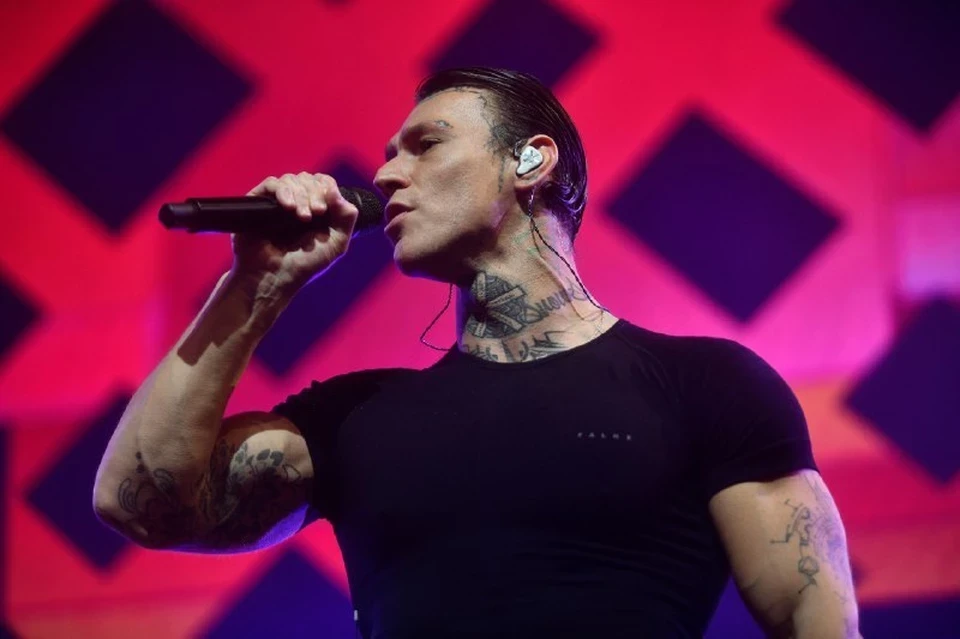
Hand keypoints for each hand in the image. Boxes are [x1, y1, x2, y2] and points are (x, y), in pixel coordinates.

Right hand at [231, 172, 358, 297]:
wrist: (274, 277)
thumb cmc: (304, 265)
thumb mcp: (336, 244)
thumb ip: (346, 218)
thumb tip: (336, 190)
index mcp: (317, 210)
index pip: (324, 183)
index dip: (327, 188)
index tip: (325, 208)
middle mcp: (298, 203)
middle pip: (309, 179)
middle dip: (315, 193)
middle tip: (316, 213)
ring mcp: (278, 202)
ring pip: (292, 179)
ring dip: (301, 195)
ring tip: (302, 217)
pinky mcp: (259, 202)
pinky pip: (272, 183)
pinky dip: (283, 191)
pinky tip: (287, 207)